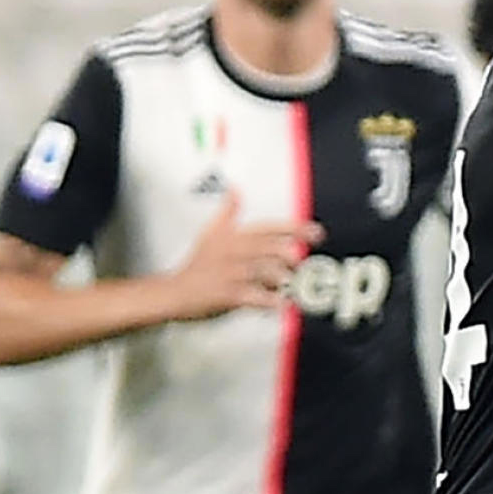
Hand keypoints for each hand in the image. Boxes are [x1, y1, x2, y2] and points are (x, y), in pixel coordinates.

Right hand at [167, 191, 315, 320]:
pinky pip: (254, 296)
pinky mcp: (226, 294)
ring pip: (263, 271)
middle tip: (299, 261)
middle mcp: (232, 251)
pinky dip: (270, 300)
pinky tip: (281, 303)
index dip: (293, 229)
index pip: (267, 228)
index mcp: (232, 236)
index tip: (317, 232)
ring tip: (290, 284)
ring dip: (282, 277)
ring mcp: (230, 273)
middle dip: (289, 254)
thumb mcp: (210, 234)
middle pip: (268, 248)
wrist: (175, 292)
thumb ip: (227, 213)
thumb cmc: (198, 265)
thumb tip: (235, 189)